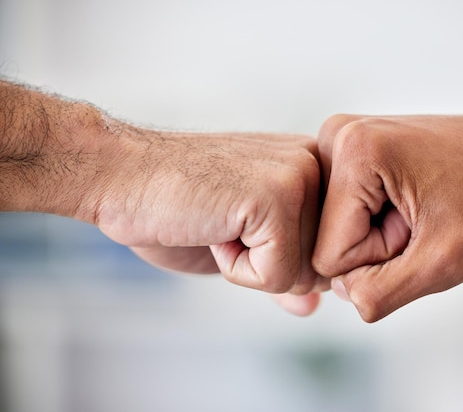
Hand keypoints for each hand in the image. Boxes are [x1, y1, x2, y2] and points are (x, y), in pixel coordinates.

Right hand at [95, 128, 328, 300]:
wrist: (121, 176)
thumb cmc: (176, 205)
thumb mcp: (242, 242)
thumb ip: (284, 268)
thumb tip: (312, 306)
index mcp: (313, 167)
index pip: (333, 250)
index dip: (284, 259)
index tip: (239, 226)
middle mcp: (317, 164)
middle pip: (326, 266)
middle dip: (270, 265)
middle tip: (226, 224)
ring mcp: (299, 176)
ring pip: (307, 275)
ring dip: (252, 267)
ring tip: (220, 223)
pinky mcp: (277, 197)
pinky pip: (279, 276)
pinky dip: (237, 271)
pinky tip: (214, 230)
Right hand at [312, 112, 462, 321]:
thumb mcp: (444, 263)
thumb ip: (380, 293)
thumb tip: (339, 292)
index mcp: (353, 150)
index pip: (329, 255)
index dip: (381, 259)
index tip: (420, 228)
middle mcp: (338, 135)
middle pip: (328, 238)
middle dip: (379, 245)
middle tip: (424, 217)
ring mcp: (345, 139)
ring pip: (337, 227)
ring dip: (381, 232)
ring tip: (422, 207)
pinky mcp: (357, 148)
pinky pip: (349, 210)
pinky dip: (381, 218)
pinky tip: (414, 199)